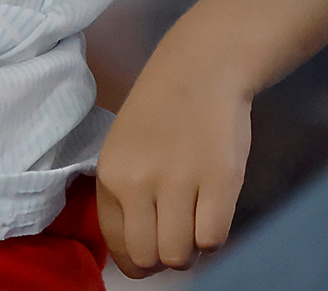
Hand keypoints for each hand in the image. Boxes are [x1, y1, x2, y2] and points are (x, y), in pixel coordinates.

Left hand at [94, 53, 249, 276]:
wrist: (199, 69)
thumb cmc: (161, 112)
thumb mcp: (124, 150)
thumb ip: (126, 196)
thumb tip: (139, 254)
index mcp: (109, 174)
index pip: (116, 246)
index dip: (137, 259)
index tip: (152, 247)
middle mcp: (136, 182)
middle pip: (147, 258)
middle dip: (164, 259)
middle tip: (177, 234)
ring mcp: (177, 182)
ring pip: (179, 256)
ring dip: (190, 248)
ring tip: (195, 219)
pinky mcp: (218, 181)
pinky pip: (212, 239)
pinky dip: (214, 235)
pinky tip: (212, 209)